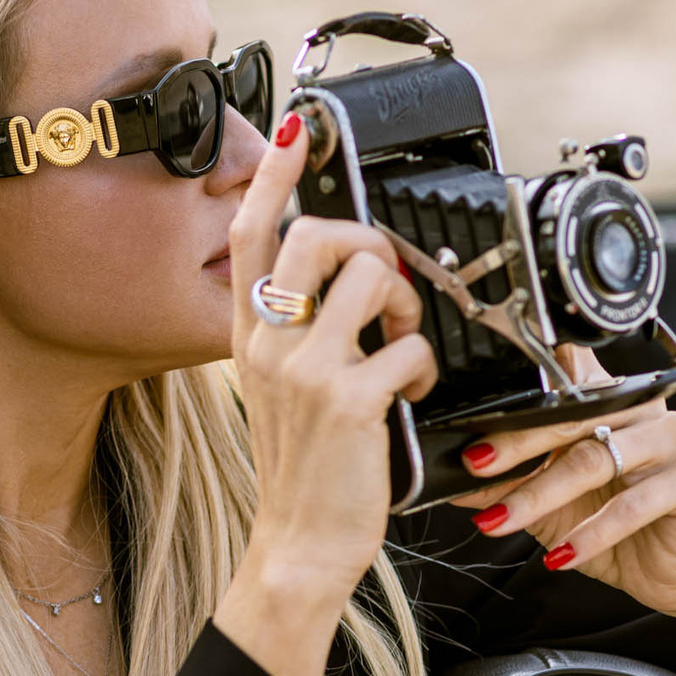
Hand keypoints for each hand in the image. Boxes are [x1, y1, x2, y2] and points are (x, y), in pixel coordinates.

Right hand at [212, 114, 436, 675]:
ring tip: (405, 341)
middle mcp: (270, 344)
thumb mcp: (284, 390)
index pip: (250, 235)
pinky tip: (414, 391)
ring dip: (407, 303)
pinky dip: (425, 363)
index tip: (294, 130)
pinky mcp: (348, 400)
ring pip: (371, 279)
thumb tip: (354, 281)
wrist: (299, 545)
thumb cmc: (306, 470)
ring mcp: (306, 370)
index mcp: (251, 335)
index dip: (275, 177)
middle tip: (389, 282)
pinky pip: (407, 346)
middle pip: (317, 237)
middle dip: (370, 243)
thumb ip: (303, 334)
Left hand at [447, 347, 675, 613]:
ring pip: (595, 460)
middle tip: (476, 466)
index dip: (518, 396)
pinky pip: (633, 505)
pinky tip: (561, 555)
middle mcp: (640, 409)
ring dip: (540, 494)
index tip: (474, 426)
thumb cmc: (609, 522)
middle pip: (570, 417)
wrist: (666, 568)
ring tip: (500, 523)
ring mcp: (670, 440)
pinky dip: (591, 533)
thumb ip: (506, 486)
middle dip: (515, 445)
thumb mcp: (544, 504)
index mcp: (606, 399)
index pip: (562, 378)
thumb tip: (454, 481)